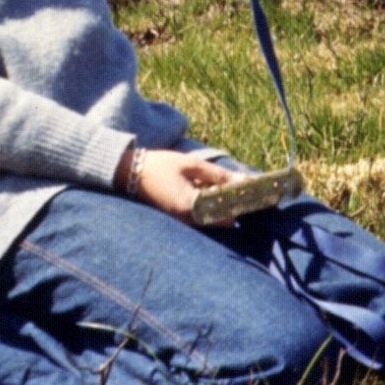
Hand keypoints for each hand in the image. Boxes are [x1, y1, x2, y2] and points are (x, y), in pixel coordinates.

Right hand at [132, 150, 248, 226]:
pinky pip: (199, 215)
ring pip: (210, 218)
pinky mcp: (176, 216)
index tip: (254, 196)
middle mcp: (185, 217)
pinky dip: (209, 207)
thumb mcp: (190, 165)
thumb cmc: (160, 165)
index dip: (239, 204)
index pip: (223, 212)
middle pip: (218, 218)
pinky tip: (215, 194)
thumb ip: (216, 174)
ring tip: (234, 192)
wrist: (130, 172)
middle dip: (233, 207)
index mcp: (189, 204)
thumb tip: (240, 180)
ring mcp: (180, 219)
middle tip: (247, 194)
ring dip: (222, 207)